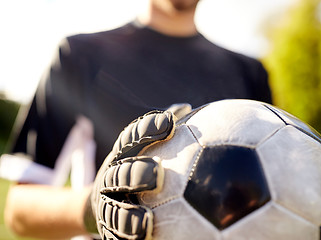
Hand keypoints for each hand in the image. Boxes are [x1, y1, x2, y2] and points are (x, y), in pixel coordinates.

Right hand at [84, 110, 175, 238]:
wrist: (97, 204)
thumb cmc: (131, 171)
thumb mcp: (142, 149)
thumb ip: (162, 133)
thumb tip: (190, 108)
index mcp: (122, 155)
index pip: (132, 137)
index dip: (148, 129)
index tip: (170, 123)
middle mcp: (111, 178)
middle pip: (120, 175)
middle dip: (135, 174)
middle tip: (157, 175)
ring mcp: (107, 205)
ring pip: (114, 210)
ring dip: (128, 217)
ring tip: (146, 224)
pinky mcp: (107, 229)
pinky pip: (115, 236)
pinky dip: (125, 239)